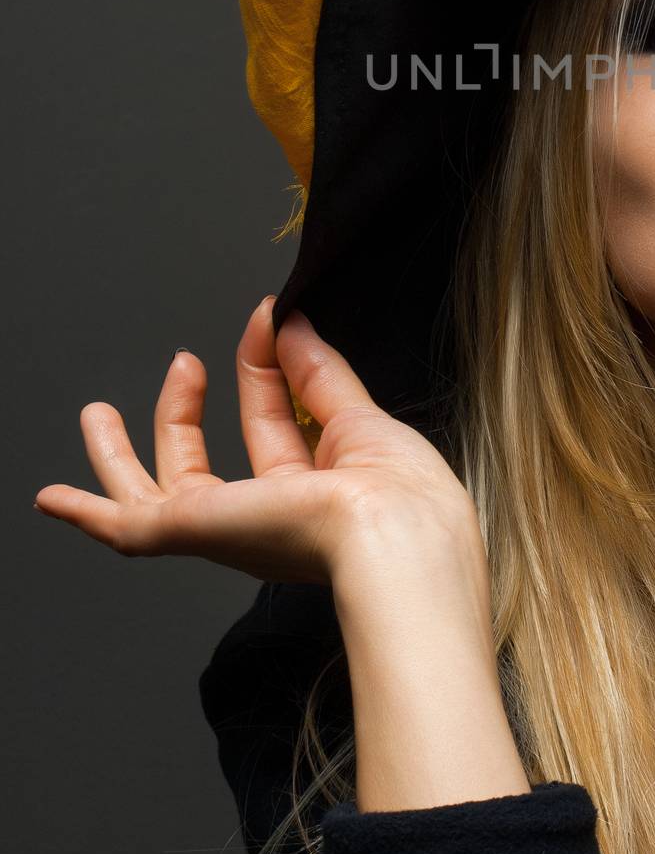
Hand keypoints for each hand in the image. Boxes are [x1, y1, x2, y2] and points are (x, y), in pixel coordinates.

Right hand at [32, 296, 479, 586]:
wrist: (393, 534)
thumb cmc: (402, 495)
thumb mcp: (357, 417)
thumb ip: (316, 372)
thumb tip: (286, 322)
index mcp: (311, 495)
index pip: (273, 423)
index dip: (264, 366)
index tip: (269, 319)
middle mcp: (262, 518)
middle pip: (208, 464)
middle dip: (186, 415)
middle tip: (183, 363)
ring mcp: (223, 526)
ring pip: (153, 496)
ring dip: (122, 452)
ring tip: (95, 413)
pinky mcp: (190, 529)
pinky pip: (124, 527)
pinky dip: (85, 511)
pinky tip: (52, 497)